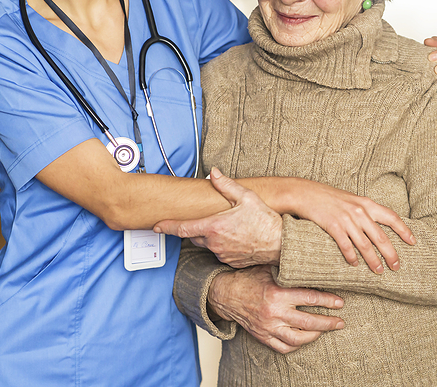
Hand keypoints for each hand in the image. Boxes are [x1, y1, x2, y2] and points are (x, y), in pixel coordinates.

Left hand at [154, 168, 282, 266]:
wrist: (280, 244)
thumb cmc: (264, 220)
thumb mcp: (246, 197)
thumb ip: (226, 185)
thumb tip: (213, 173)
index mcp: (213, 227)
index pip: (182, 228)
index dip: (167, 227)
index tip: (156, 226)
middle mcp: (214, 243)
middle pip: (195, 236)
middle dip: (197, 228)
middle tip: (211, 220)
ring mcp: (221, 254)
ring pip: (208, 245)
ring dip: (212, 236)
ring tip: (230, 227)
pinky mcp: (230, 262)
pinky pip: (220, 253)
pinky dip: (223, 245)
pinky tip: (236, 237)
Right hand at [209, 265, 344, 353]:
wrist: (226, 294)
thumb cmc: (249, 278)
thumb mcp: (269, 268)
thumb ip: (288, 267)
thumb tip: (311, 260)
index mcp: (278, 294)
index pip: (310, 298)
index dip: (328, 301)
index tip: (340, 302)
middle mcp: (274, 313)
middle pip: (309, 322)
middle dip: (328, 323)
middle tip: (340, 322)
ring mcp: (268, 328)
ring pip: (299, 339)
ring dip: (315, 335)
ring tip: (325, 330)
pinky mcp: (263, 337)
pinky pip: (284, 347)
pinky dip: (297, 345)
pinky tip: (305, 339)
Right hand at [284, 181, 413, 273]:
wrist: (305, 193)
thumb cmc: (327, 197)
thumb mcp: (350, 199)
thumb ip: (363, 210)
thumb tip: (376, 225)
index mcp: (366, 203)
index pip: (391, 217)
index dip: (404, 230)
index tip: (413, 242)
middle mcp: (359, 211)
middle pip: (381, 236)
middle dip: (391, 254)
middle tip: (396, 266)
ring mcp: (346, 219)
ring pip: (365, 245)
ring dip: (373, 260)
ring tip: (378, 271)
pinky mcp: (333, 226)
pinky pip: (346, 246)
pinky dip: (351, 257)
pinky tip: (354, 264)